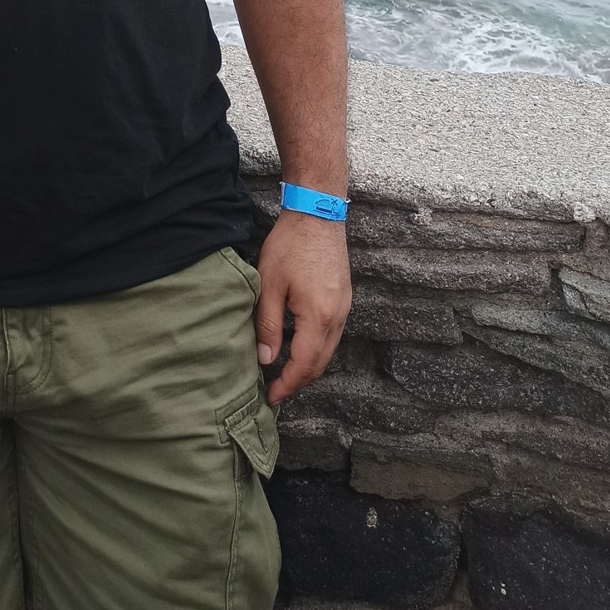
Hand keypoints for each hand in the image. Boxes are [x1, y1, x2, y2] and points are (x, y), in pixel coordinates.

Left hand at [253, 209, 351, 404]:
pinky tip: (300, 347)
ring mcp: (344, 307)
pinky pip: (333, 335)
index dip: (287, 384)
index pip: (304, 364)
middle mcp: (338, 317)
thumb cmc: (290, 245)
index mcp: (319, 317)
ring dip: (309, 366)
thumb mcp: (270, 284)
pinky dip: (317, 348)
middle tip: (276, 391)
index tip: (271, 396)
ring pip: (329, 350)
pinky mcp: (344, 298)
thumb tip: (265, 360)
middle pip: (321, 363)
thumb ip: (268, 325)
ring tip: (285, 373)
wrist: (317, 213)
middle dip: (299, 381)